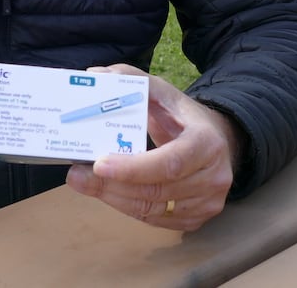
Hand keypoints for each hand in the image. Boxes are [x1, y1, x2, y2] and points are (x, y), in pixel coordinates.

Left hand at [65, 64, 244, 231]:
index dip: (132, 169)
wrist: (219, 140)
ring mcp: (208, 202)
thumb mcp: (162, 92)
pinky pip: (156, 221)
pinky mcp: (199, 218)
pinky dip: (128, 207)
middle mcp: (213, 176)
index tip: (98, 164)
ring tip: (85, 183)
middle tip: (77, 176)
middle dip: (111, 186)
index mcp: (207, 142)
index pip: (168, 163)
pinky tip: (110, 192)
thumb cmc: (183, 116)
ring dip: (114, 198)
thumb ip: (131, 80)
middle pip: (155, 190)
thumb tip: (95, 76)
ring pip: (152, 210)